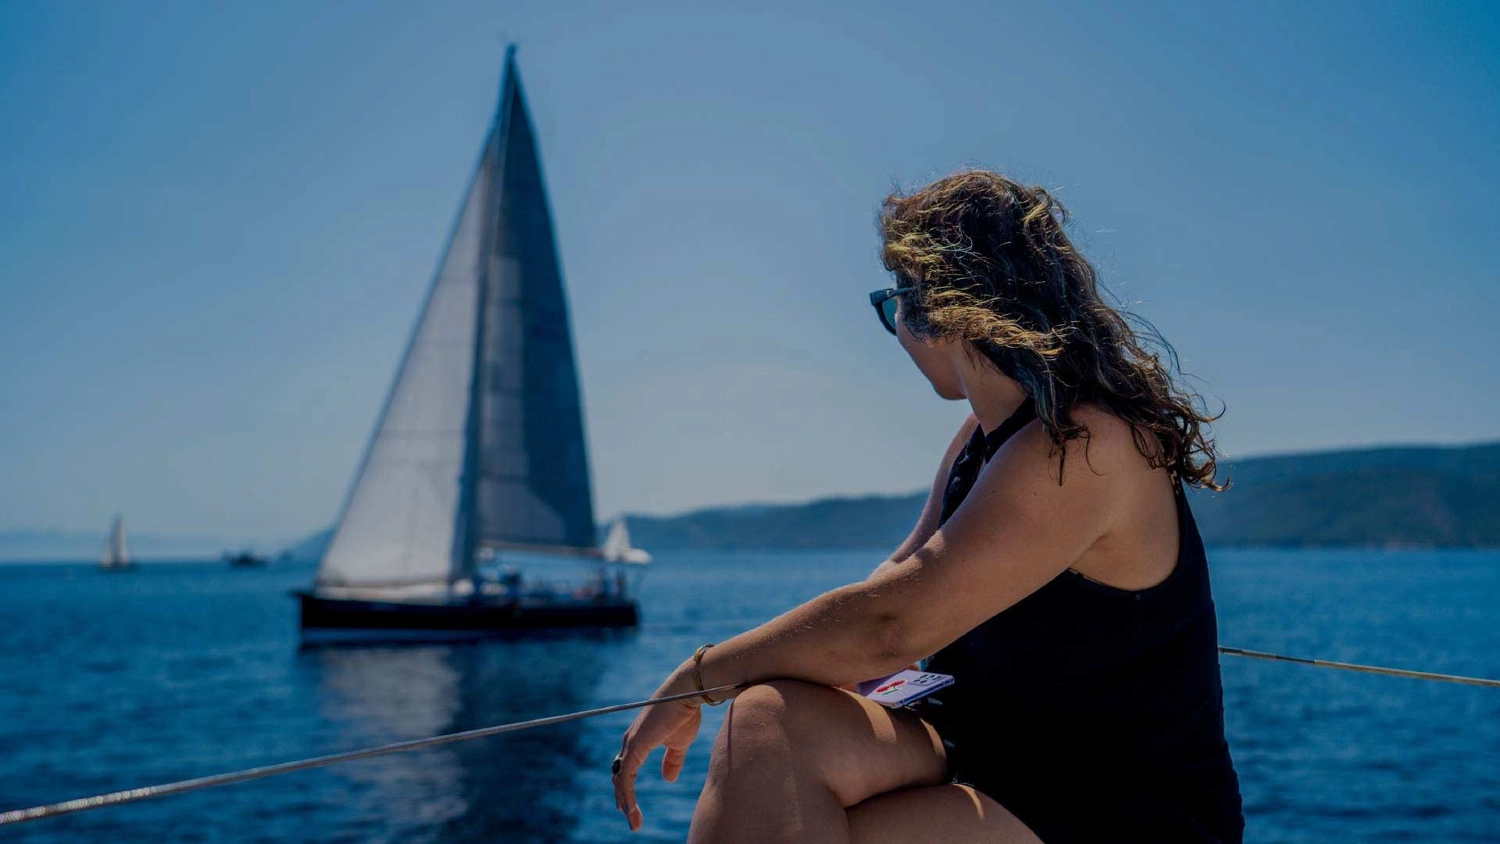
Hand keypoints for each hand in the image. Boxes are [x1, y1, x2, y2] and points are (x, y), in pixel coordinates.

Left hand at [613, 667, 702, 831]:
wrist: (686, 693)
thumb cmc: (684, 713)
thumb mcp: (679, 743)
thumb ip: (672, 760)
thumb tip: (668, 779)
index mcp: (639, 741)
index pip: (627, 770)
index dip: (627, 790)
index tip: (632, 810)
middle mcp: (630, 742)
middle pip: (620, 776)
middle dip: (624, 800)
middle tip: (632, 820)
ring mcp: (631, 743)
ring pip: (621, 779)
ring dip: (626, 802)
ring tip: (633, 821)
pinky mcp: (635, 745)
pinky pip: (626, 776)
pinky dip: (627, 794)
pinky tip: (631, 809)